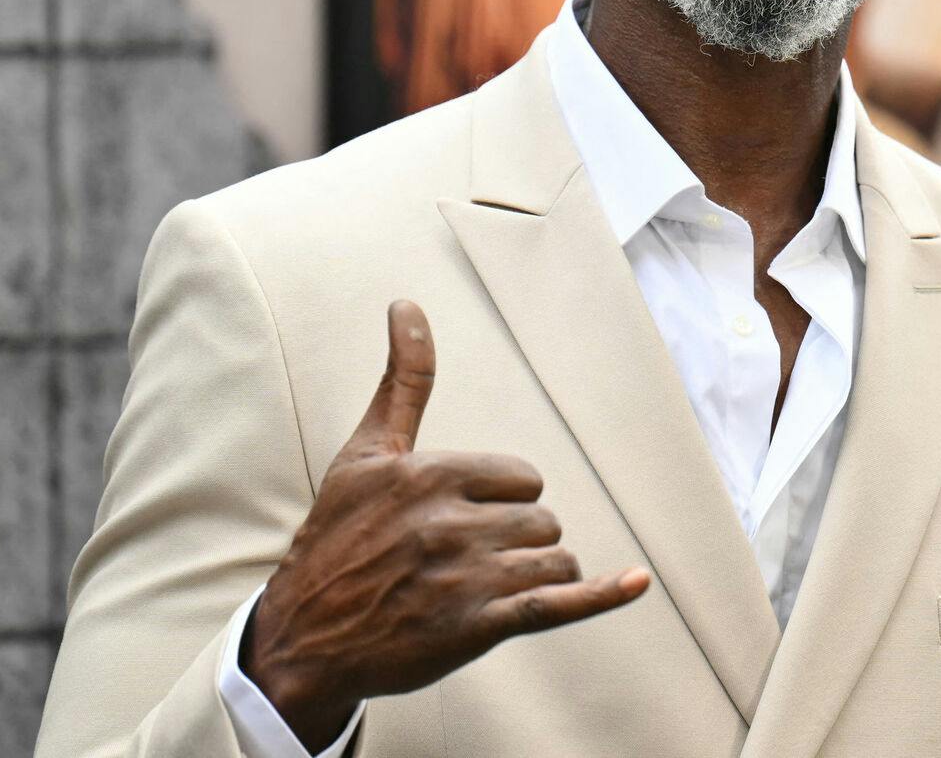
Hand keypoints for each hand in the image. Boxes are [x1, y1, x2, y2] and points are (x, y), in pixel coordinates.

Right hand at [243, 300, 649, 748]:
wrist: (304, 637)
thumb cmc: (337, 538)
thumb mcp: (365, 453)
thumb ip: (403, 380)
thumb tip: (407, 304)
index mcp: (430, 476)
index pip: (523, 477)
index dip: (502, 498)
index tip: (462, 517)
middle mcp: (450, 523)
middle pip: (541, 518)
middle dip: (516, 538)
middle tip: (463, 560)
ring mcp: (467, 578)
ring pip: (554, 558)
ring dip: (533, 573)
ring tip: (483, 588)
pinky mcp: (478, 627)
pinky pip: (557, 602)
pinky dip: (602, 594)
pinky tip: (636, 581)